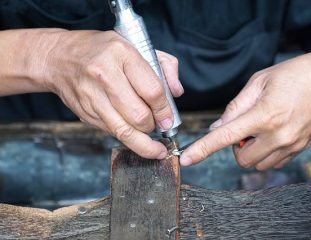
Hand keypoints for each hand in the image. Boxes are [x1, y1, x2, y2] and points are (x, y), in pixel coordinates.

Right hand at [40, 30, 182, 158]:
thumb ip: (164, 65)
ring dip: (144, 142)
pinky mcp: (85, 113)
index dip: (165, 110)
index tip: (170, 119)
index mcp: (122, 54)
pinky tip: (135, 134)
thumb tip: (177, 92)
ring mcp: (92, 97)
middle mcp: (105, 76)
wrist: (58, 58)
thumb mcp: (136, 45)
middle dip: (155, 126)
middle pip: (139, 116)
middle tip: (160, 125)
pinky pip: (112, 132)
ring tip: (154, 145)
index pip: (152, 91)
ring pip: (125, 131)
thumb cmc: (101, 50)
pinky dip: (128, 138)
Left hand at [180, 42, 310, 169]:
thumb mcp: (259, 81)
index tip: (187, 159)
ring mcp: (292, 144)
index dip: (203, 149)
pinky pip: (274, 162)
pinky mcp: (301, 148)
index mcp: (265, 114)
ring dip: (251, 151)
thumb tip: (218, 126)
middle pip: (241, 159)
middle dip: (234, 147)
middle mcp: (279, 135)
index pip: (225, 137)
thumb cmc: (297, 73)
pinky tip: (271, 134)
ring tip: (260, 129)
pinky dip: (266, 153)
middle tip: (243, 127)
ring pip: (258, 164)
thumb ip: (236, 106)